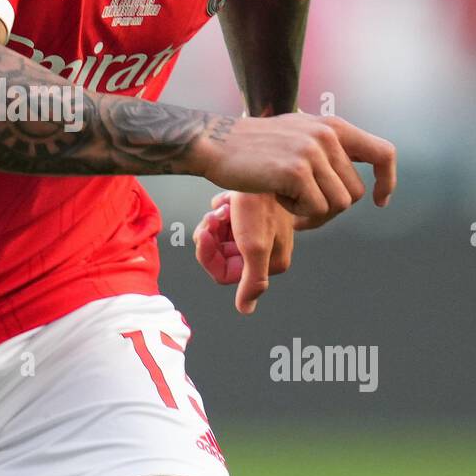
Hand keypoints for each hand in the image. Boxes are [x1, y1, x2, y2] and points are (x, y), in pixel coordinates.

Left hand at [193, 191, 294, 314]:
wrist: (264, 165)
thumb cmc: (260, 205)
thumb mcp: (254, 246)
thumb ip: (252, 282)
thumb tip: (246, 310)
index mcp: (270, 262)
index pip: (223, 272)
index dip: (208, 255)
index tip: (205, 232)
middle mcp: (266, 250)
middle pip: (221, 254)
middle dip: (211, 236)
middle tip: (214, 217)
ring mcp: (258, 231)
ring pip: (221, 237)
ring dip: (215, 221)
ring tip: (221, 207)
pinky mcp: (252, 215)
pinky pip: (226, 220)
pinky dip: (221, 209)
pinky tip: (227, 199)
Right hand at [194, 112, 395, 222]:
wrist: (215, 144)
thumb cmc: (252, 147)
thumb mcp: (298, 135)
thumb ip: (328, 149)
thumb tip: (355, 182)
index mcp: (332, 126)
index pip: (383, 153)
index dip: (386, 180)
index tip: (379, 200)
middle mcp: (328, 135)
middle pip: (354, 193)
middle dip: (330, 209)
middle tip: (301, 208)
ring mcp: (313, 152)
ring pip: (338, 205)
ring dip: (312, 212)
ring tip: (285, 196)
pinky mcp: (297, 171)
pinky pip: (315, 210)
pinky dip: (297, 214)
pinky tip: (276, 197)